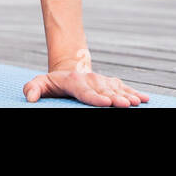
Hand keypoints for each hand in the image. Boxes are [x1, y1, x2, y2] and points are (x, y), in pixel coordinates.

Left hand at [23, 56, 150, 107]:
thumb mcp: (40, 83)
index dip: (95, 97)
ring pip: (116, 89)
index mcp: (74, 81)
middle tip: (126, 105)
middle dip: (115, 98)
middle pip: (104, 91)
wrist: (69, 70)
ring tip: (137, 102)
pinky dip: (135, 92)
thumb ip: (33, 88)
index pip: (85, 92)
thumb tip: (30, 98)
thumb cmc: (53, 83)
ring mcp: (102, 81)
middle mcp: (91, 80)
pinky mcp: (111, 83)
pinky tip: (145, 99)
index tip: (106, 102)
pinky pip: (124, 87)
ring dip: (128, 95)